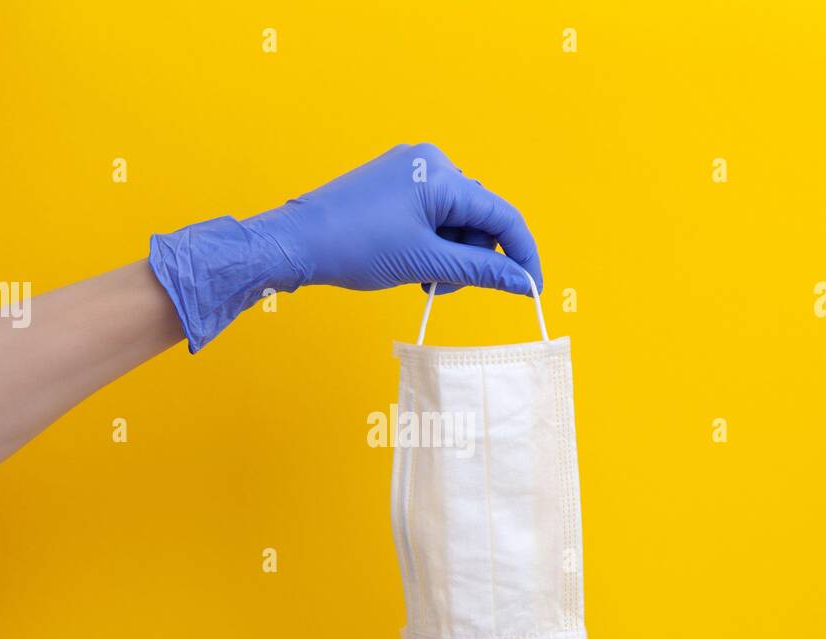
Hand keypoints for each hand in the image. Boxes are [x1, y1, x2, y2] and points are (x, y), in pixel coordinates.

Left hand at [244, 143, 543, 296]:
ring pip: (456, 222)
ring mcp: (411, 172)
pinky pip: (432, 217)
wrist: (295, 242)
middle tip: (439, 288)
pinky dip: (431, 246)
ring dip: (449, 257)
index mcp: (442, 175)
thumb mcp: (424, 264)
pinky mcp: (395, 185)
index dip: (522, 255)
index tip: (530, 289)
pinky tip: (410, 264)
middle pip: (479, 219)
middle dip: (470, 260)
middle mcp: (431, 164)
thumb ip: (479, 272)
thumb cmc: (353, 247)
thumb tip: (522, 283)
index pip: (502, 216)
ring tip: (420, 279)